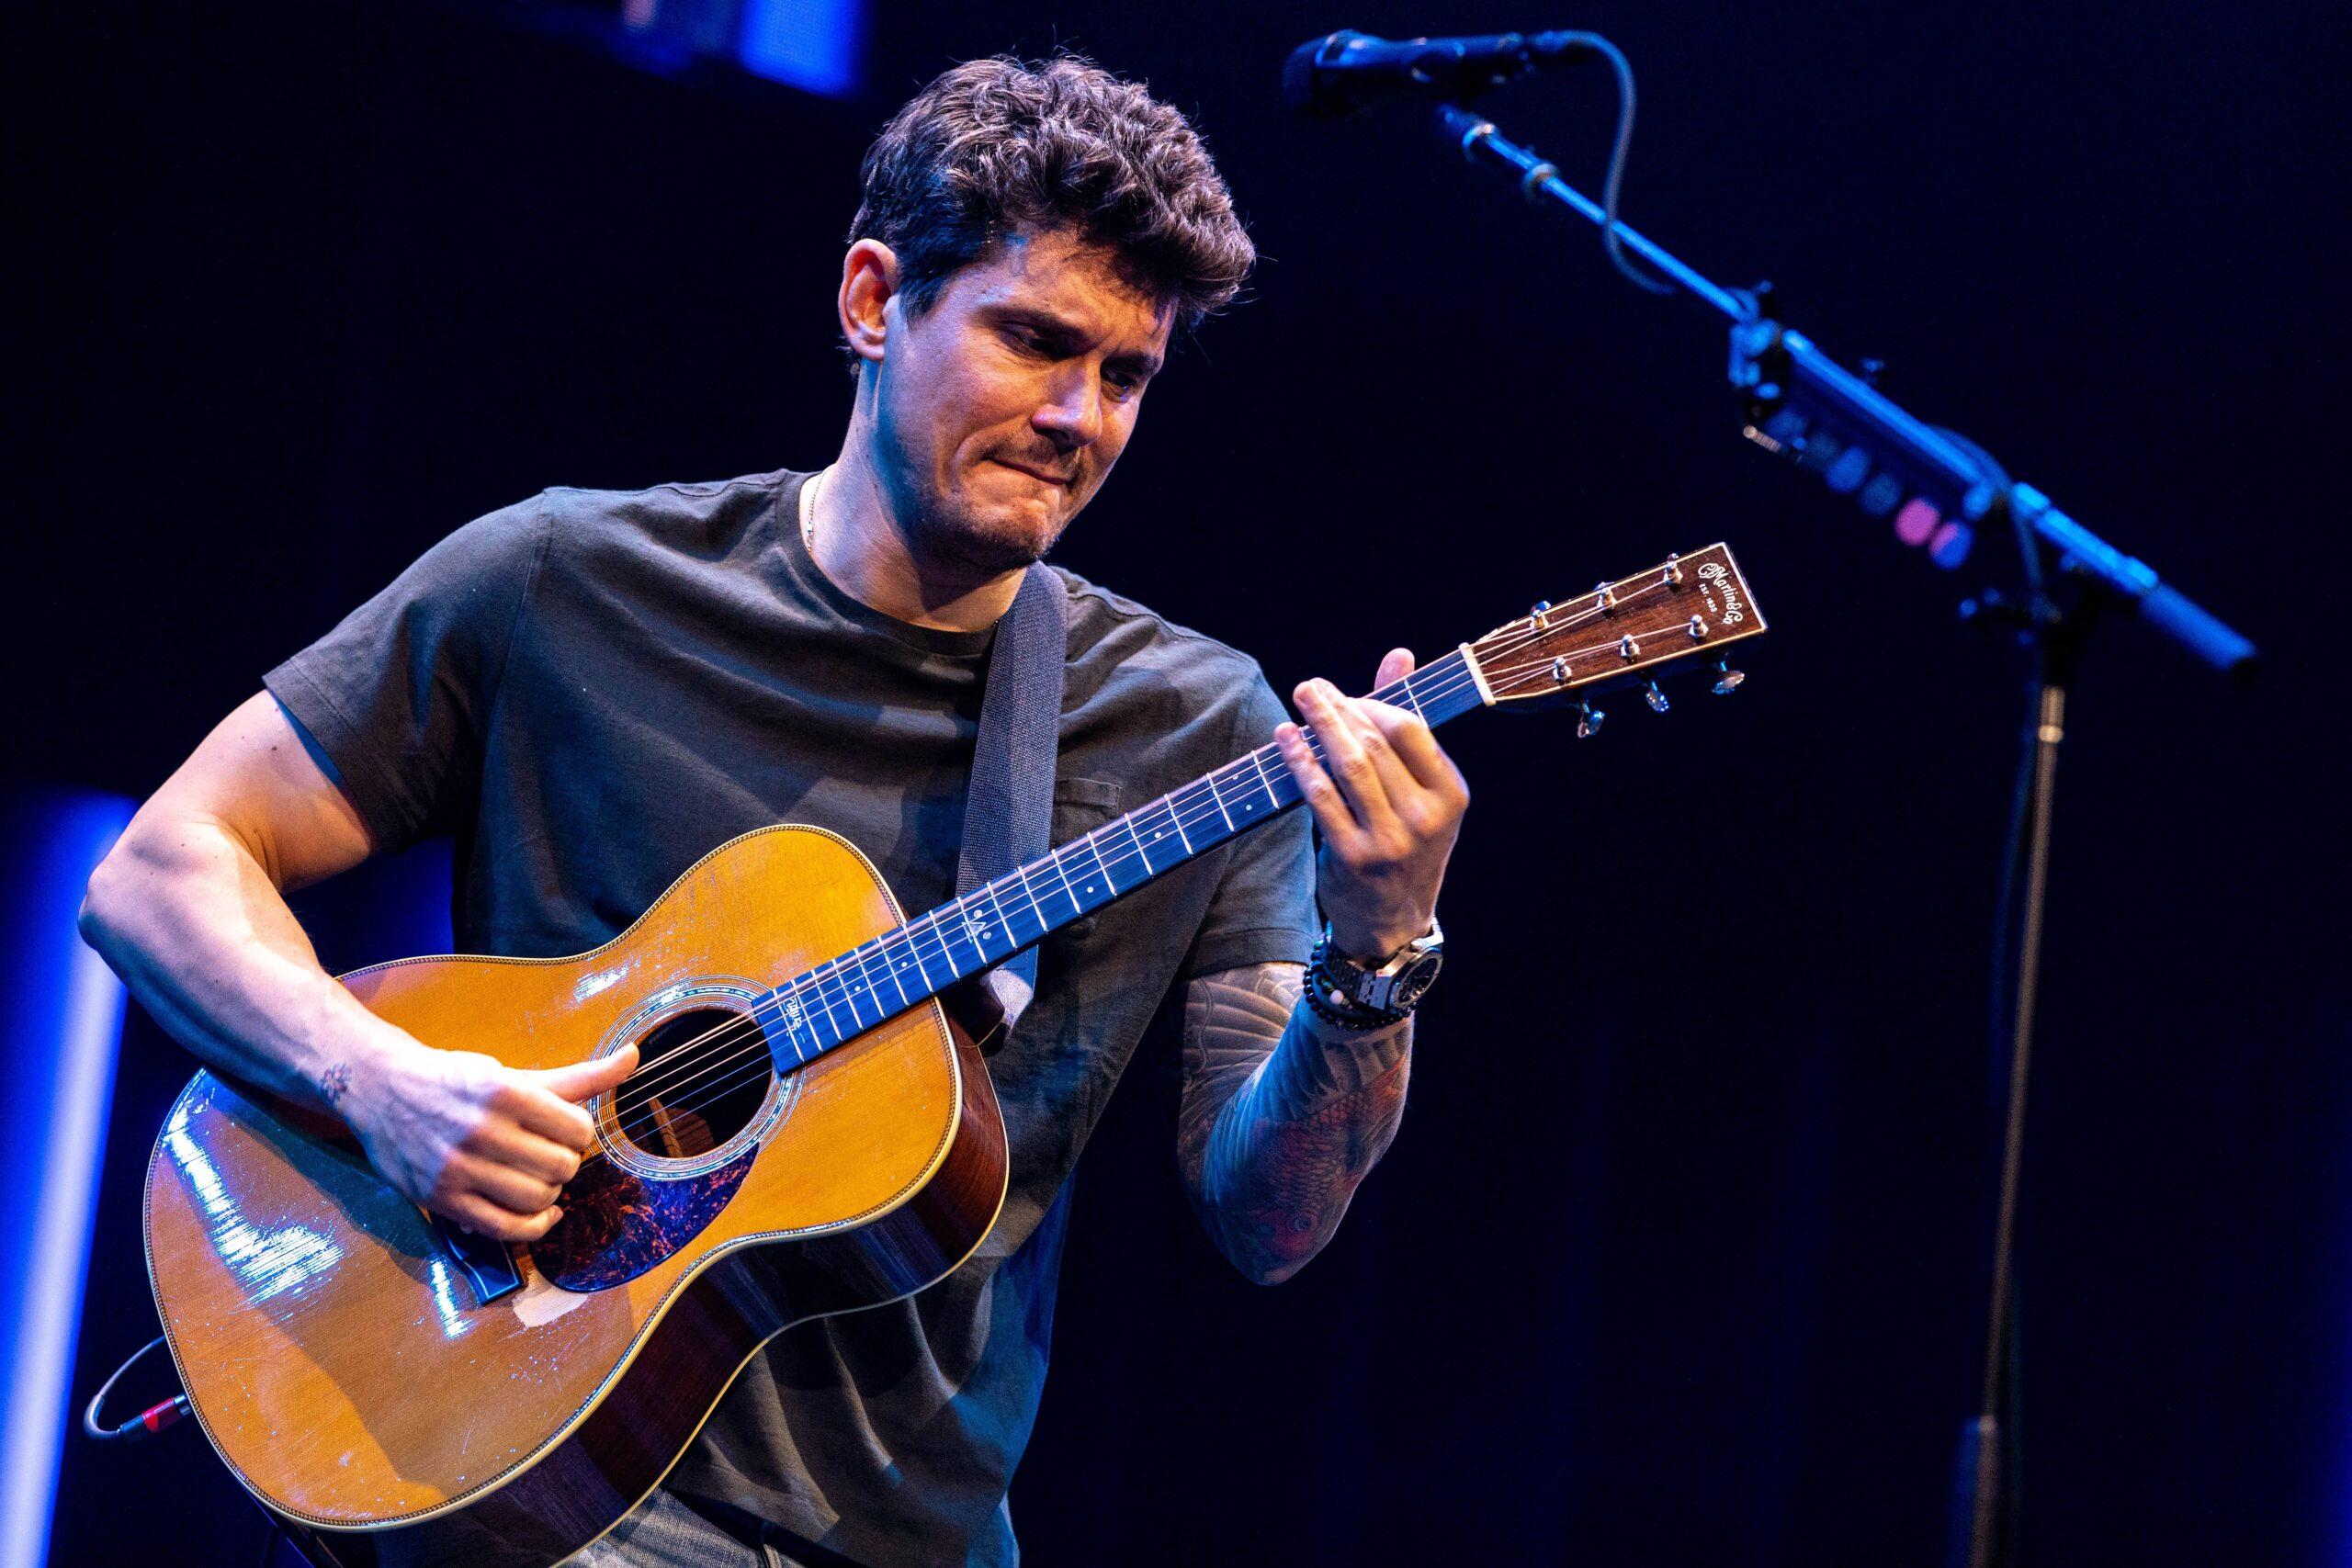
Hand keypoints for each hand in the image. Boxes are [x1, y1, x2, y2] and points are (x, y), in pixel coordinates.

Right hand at [336, 1034, 637, 1241]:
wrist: (381, 1091)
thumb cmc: (457, 1081)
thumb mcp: (515, 1074)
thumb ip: (579, 1076)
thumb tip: (635, 1057)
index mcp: (504, 1093)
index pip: (577, 1130)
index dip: (580, 1133)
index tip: (565, 1129)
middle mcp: (481, 1131)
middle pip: (561, 1166)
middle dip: (566, 1162)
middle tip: (550, 1153)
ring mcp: (458, 1169)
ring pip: (538, 1199)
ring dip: (551, 1193)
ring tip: (540, 1178)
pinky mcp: (443, 1200)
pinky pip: (506, 1229)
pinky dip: (536, 1228)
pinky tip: (542, 1213)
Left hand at [1275, 649, 1469, 962]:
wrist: (1392, 920)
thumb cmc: (1404, 842)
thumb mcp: (1419, 790)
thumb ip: (1406, 722)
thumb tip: (1400, 655)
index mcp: (1449, 793)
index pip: (1410, 729)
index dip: (1372, 703)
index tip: (1343, 695)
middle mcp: (1426, 817)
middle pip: (1376, 743)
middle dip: (1339, 708)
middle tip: (1311, 687)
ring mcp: (1391, 840)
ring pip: (1348, 766)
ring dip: (1319, 726)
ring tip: (1300, 700)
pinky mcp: (1354, 858)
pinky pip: (1322, 798)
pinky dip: (1301, 762)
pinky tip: (1286, 739)